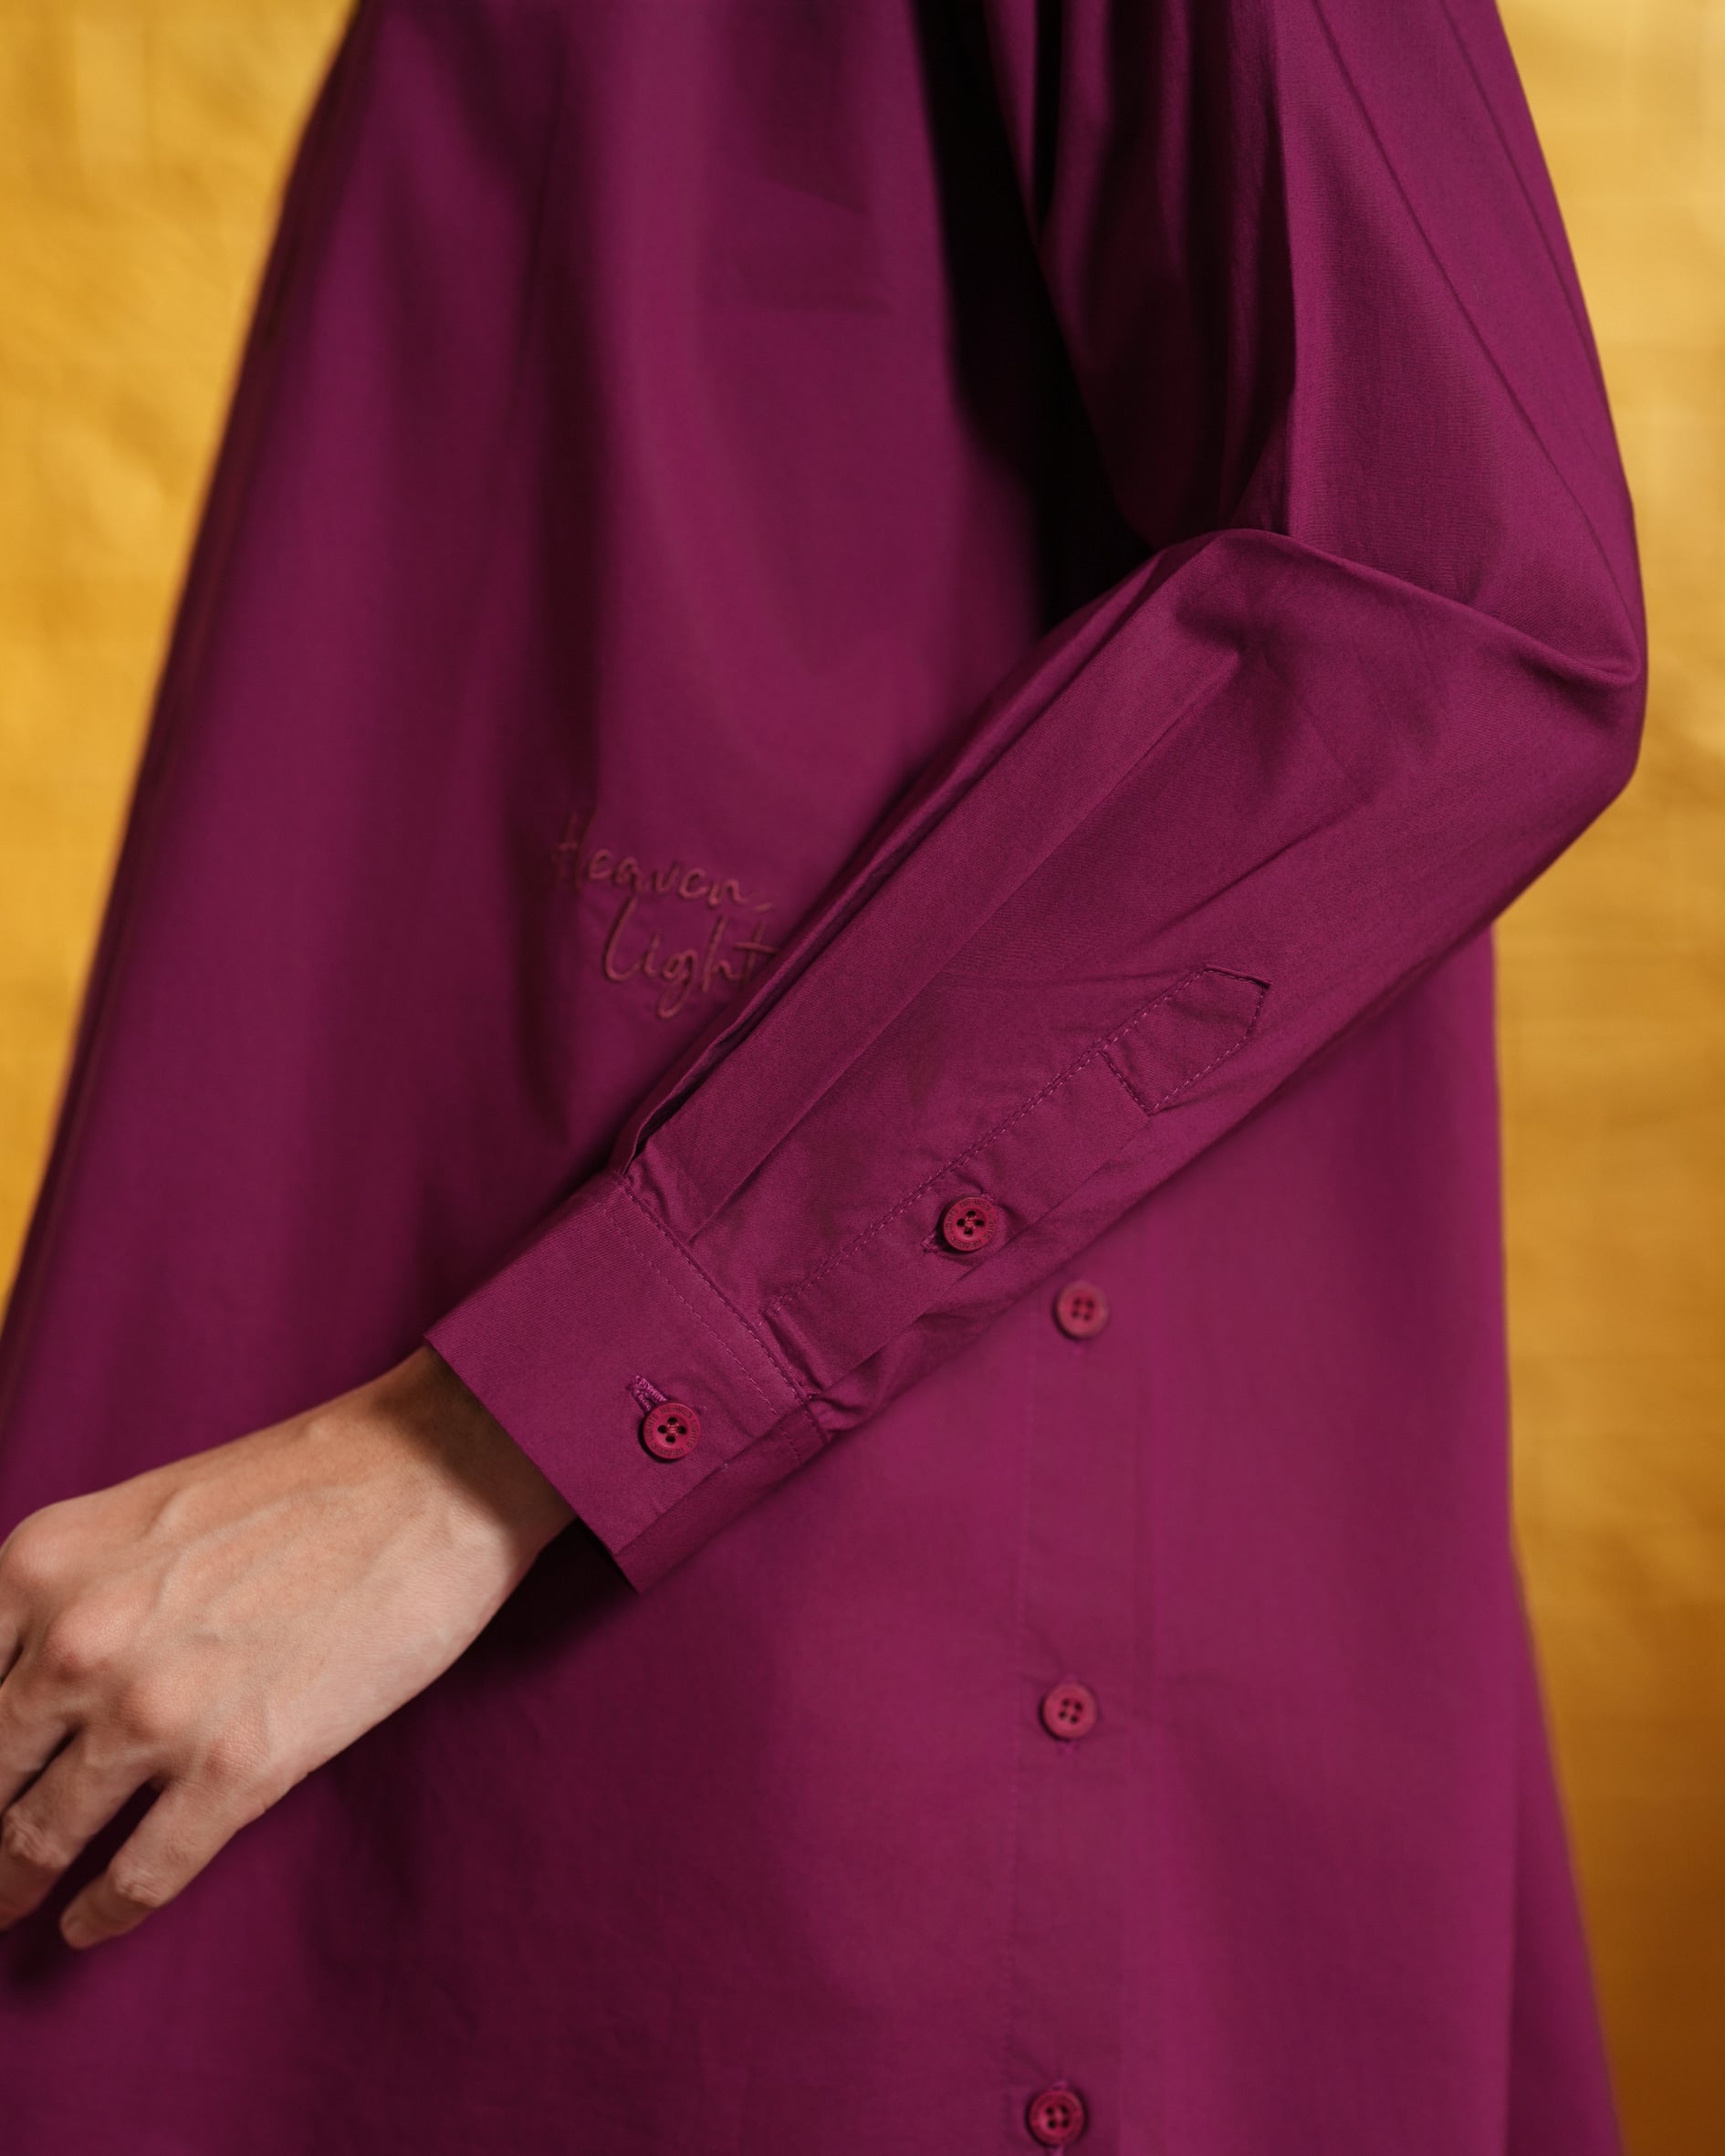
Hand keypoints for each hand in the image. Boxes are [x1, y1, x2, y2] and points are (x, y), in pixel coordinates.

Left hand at [0, 1345, 573, 1949]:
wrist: (435, 1474)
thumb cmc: (300, 1482)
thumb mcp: (134, 1516)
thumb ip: (62, 1596)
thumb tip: (17, 1691)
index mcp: (40, 1566)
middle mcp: (78, 1643)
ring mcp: (157, 1712)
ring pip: (41, 1838)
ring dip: (14, 1884)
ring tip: (9, 1905)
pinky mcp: (240, 1767)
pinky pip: (140, 1875)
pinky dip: (105, 1911)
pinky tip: (93, 1922)